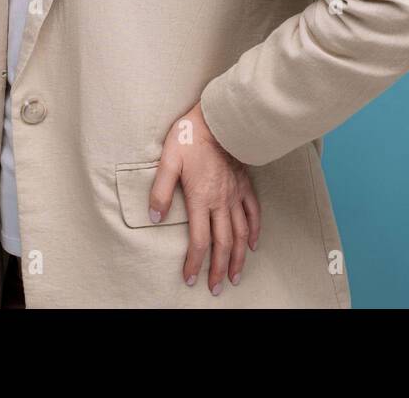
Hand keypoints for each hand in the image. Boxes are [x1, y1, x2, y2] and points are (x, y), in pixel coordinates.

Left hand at [150, 101, 260, 294]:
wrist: (219, 119)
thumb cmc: (190, 137)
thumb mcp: (168, 160)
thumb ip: (160, 190)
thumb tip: (154, 216)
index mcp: (201, 199)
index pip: (199, 240)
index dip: (195, 262)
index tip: (191, 278)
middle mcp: (221, 201)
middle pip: (223, 243)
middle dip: (218, 269)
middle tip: (215, 288)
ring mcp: (235, 194)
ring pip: (241, 234)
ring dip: (238, 258)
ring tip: (235, 276)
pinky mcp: (244, 184)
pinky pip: (253, 212)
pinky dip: (254, 231)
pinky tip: (253, 244)